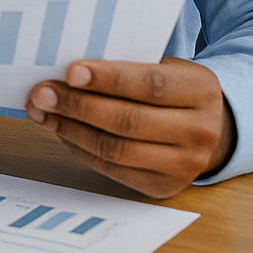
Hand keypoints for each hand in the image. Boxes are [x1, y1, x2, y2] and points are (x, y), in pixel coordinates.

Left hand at [26, 57, 235, 197]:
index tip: (70, 71)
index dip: (108, 79)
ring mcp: (184, 164)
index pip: (151, 85)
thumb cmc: (173, 89)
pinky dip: (80, 149)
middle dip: (78, 106)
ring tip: (42, 111)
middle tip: (42, 92)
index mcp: (201, 90)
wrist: (209, 128)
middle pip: (129, 121)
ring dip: (71, 129)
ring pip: (116, 149)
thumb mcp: (163, 67)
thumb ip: (126, 66)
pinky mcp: (163, 186)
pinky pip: (112, 169)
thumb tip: (66, 71)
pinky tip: (61, 129)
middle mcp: (199, 131)